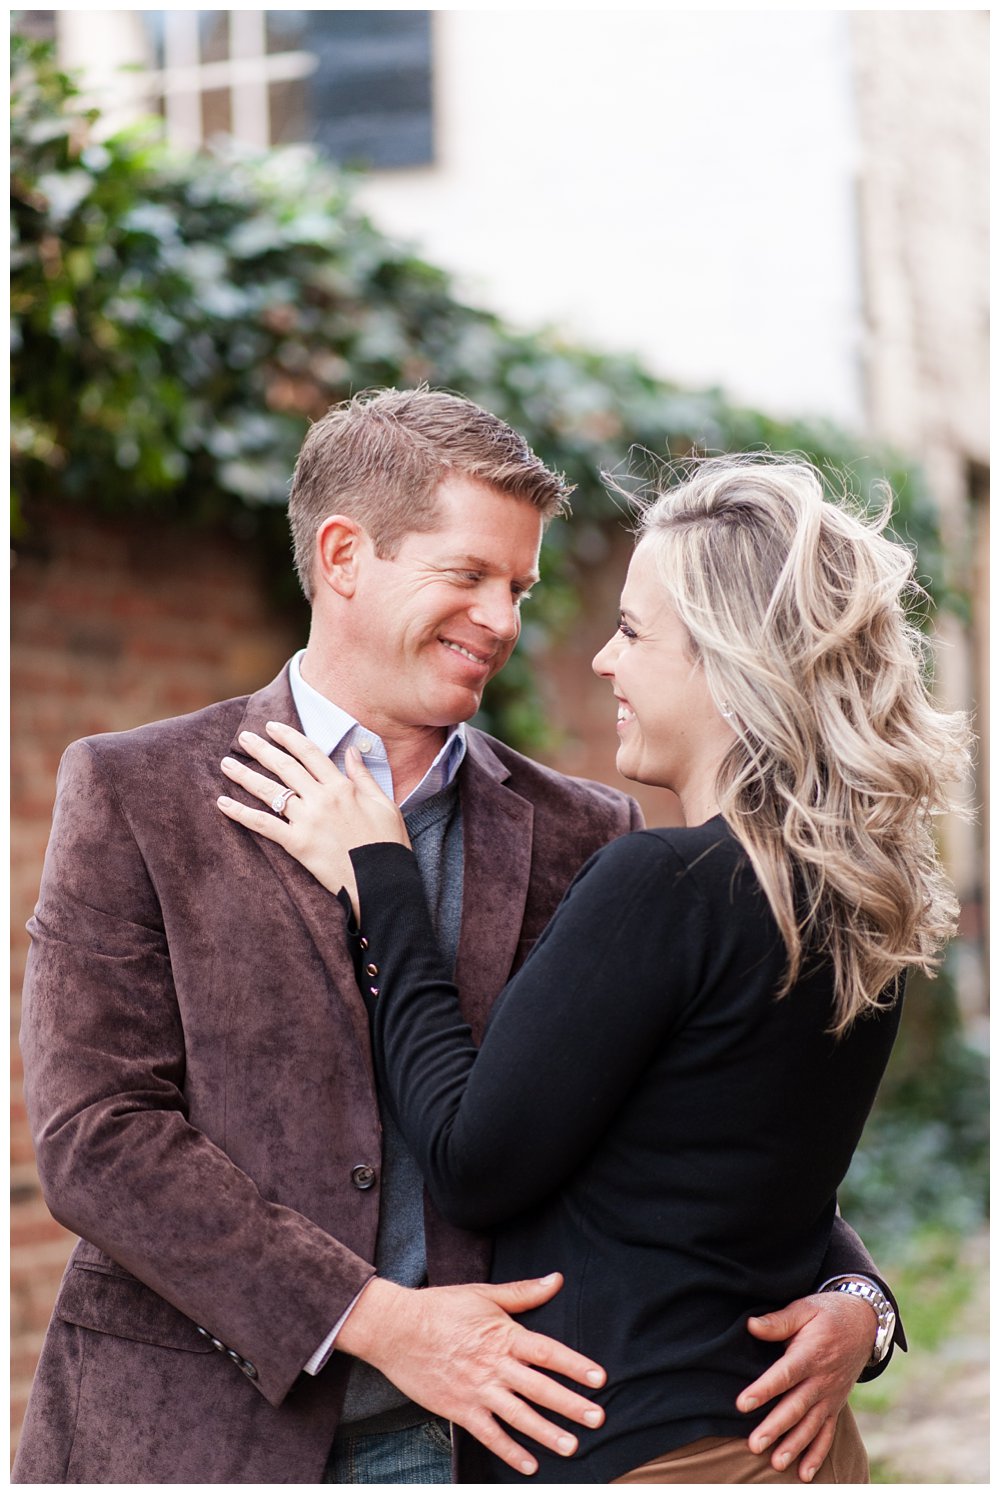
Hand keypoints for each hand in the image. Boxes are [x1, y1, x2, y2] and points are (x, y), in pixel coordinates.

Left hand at [218, 722, 407, 911]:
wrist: (383, 881)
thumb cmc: (388, 844)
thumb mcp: (384, 804)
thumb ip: (364, 776)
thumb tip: (353, 750)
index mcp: (342, 787)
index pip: (310, 753)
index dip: (289, 737)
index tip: (273, 727)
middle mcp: (321, 798)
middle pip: (286, 767)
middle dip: (262, 750)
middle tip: (244, 738)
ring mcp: (307, 820)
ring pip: (270, 791)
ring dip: (245, 776)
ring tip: (227, 764)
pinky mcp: (296, 843)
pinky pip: (263, 824)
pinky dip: (241, 813)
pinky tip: (222, 803)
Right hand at [336, 1273, 605, 1476]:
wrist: (395, 1329)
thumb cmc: (440, 1308)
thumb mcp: (483, 1294)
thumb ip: (522, 1292)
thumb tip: (555, 1280)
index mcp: (503, 1335)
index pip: (547, 1352)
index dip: (574, 1365)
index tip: (599, 1378)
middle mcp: (494, 1365)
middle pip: (539, 1387)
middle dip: (570, 1404)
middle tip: (597, 1419)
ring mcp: (476, 1389)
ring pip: (518, 1415)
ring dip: (546, 1432)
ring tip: (572, 1446)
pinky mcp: (459, 1408)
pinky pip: (489, 1434)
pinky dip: (509, 1450)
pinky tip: (529, 1464)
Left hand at [736, 1292, 875, 1481]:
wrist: (864, 1322)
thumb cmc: (827, 1313)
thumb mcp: (804, 1308)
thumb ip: (778, 1321)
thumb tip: (751, 1325)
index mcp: (811, 1354)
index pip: (785, 1375)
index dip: (764, 1389)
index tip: (743, 1403)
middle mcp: (822, 1380)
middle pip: (796, 1407)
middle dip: (775, 1428)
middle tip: (754, 1445)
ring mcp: (830, 1396)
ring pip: (811, 1426)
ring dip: (794, 1446)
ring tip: (775, 1463)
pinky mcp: (835, 1405)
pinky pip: (828, 1434)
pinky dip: (817, 1455)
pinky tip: (803, 1474)